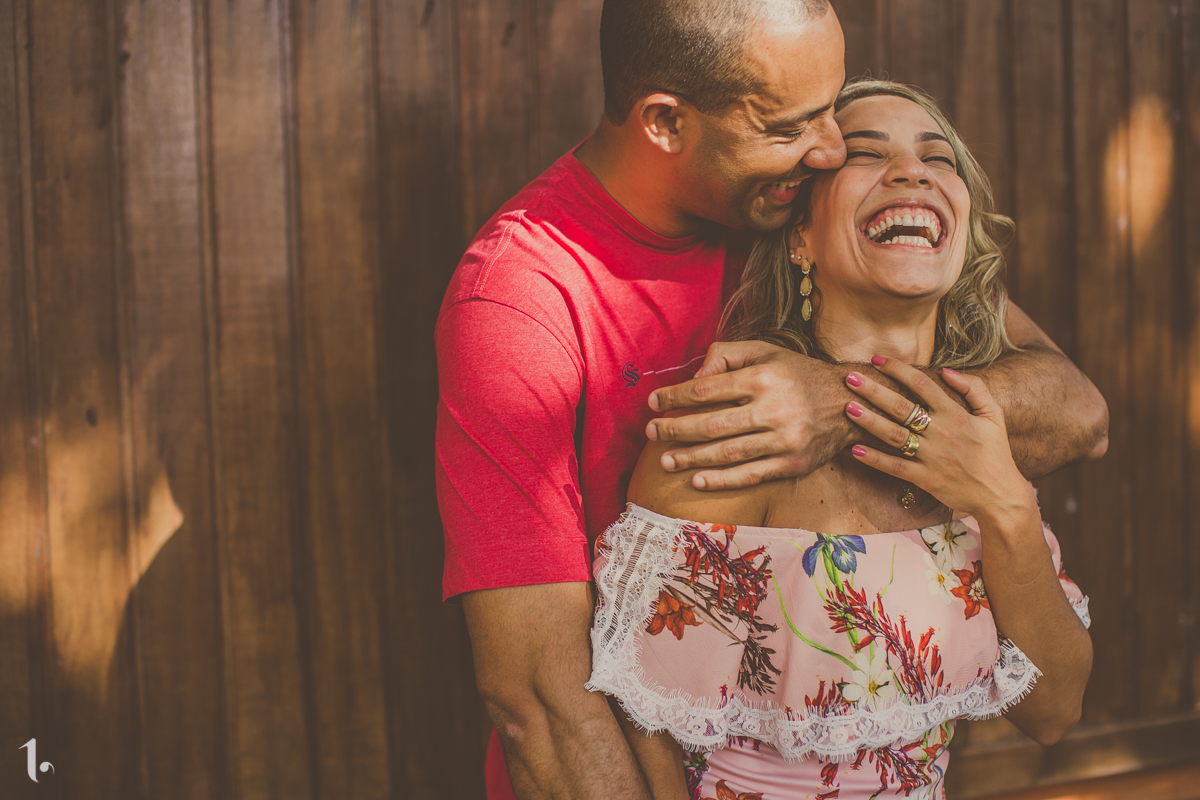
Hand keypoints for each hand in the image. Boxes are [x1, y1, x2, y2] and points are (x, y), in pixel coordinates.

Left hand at [645, 341, 854, 489]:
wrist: (848, 402)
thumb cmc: (796, 374)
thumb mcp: (765, 351)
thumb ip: (726, 355)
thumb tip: (694, 378)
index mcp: (763, 378)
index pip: (706, 389)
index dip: (675, 397)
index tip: (653, 402)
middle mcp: (774, 409)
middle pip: (711, 425)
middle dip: (675, 430)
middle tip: (651, 432)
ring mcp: (784, 440)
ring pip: (726, 453)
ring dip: (690, 458)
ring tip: (665, 460)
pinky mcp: (792, 464)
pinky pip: (749, 476)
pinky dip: (720, 480)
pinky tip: (696, 479)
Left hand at [844, 356, 1035, 522]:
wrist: (1001, 495)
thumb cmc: (996, 453)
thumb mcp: (994, 415)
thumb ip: (975, 388)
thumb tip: (947, 371)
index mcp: (956, 414)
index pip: (922, 384)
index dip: (897, 369)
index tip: (876, 359)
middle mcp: (941, 432)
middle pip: (901, 407)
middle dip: (874, 390)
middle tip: (850, 378)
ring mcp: (932, 456)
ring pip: (895, 435)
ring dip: (869, 421)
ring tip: (848, 408)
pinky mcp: (925, 479)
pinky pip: (895, 467)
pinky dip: (875, 459)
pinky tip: (854, 449)